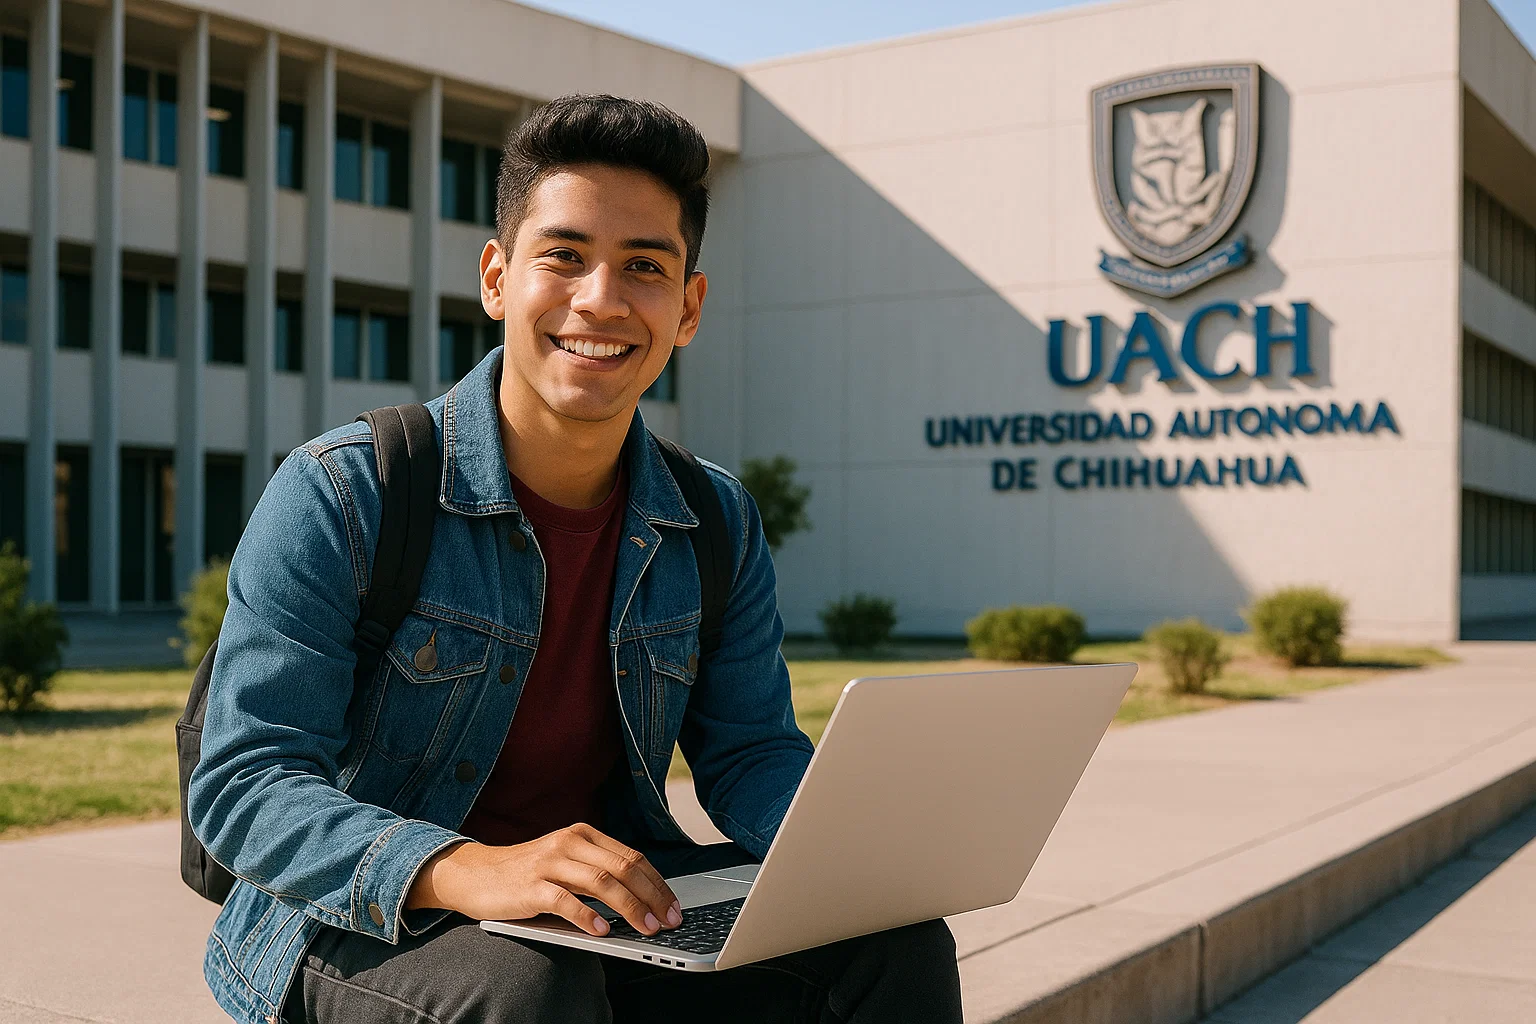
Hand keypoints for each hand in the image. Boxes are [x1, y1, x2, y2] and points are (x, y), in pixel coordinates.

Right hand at [405, 823, 682, 936]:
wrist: (474, 874)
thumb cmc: (526, 874)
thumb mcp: (566, 863)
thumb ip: (597, 872)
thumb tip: (643, 900)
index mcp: (583, 835)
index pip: (632, 857)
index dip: (658, 883)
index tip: (675, 906)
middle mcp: (569, 843)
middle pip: (624, 867)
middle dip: (652, 896)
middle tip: (670, 921)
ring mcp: (549, 863)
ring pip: (601, 881)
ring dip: (629, 907)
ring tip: (647, 927)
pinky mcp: (531, 886)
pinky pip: (566, 901)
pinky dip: (588, 916)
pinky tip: (602, 930)